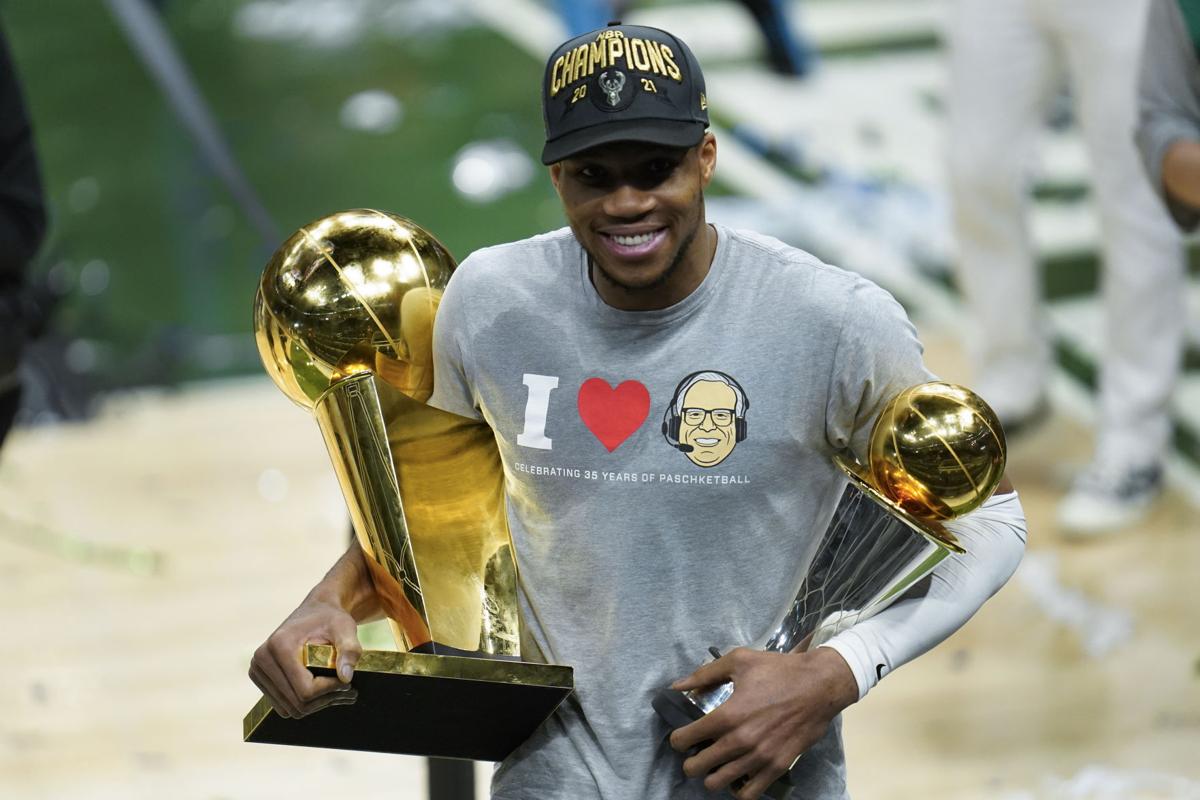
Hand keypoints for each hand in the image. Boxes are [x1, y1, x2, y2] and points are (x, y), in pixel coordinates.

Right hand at [248, 596, 362, 718]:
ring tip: (339, 692)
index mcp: (279, 646)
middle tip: (348, 690)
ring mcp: (257, 670)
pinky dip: (305, 704)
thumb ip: (349, 649)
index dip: (329, 690)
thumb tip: (346, 677)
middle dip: (325, 700)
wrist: (315, 610)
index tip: (347, 681)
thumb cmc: (331, 618)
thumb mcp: (345, 628)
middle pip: (296, 703)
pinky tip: (324, 692)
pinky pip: (283, 705)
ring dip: (317, 705)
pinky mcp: (260, 678)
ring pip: (289, 708)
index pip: (305, 690)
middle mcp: (262, 659)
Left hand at [667, 647, 858, 798]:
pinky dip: (738, 788)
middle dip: (690, 761)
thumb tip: (677, 686)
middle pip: (697, 767)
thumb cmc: (778, 670)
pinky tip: (738, 776)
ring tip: (715, 765)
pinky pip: (749, 794)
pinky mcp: (777, 767)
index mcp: (727, 715)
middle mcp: (740, 741)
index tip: (682, 737)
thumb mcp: (739, 660)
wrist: (819, 686)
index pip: (685, 739)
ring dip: (711, 775)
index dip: (678, 739)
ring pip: (718, 783)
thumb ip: (704, 674)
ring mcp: (759, 758)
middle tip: (696, 752)